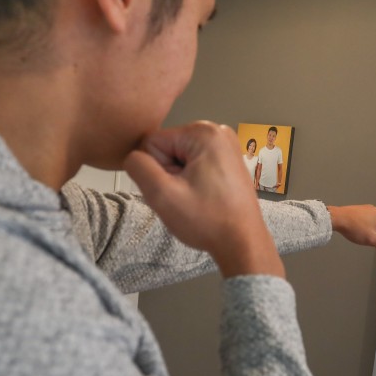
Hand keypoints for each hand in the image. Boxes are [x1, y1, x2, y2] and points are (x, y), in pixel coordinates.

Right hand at [124, 121, 283, 278]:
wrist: (243, 243)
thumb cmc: (209, 221)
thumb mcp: (162, 195)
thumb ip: (138, 167)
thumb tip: (132, 157)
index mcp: (203, 132)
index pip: (152, 144)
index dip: (156, 171)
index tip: (176, 190)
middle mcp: (218, 132)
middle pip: (167, 149)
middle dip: (169, 176)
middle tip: (187, 198)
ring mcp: (226, 146)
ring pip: (179, 160)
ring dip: (180, 181)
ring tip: (197, 199)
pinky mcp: (229, 160)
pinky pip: (195, 166)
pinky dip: (193, 183)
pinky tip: (205, 198)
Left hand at [327, 205, 375, 249]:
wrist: (337, 219)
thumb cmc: (353, 226)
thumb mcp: (371, 239)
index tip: (367, 236)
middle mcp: (374, 209)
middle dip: (369, 235)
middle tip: (361, 234)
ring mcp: (364, 209)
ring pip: (367, 228)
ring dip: (362, 232)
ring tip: (355, 231)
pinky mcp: (355, 212)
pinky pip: (359, 224)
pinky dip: (356, 228)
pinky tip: (351, 228)